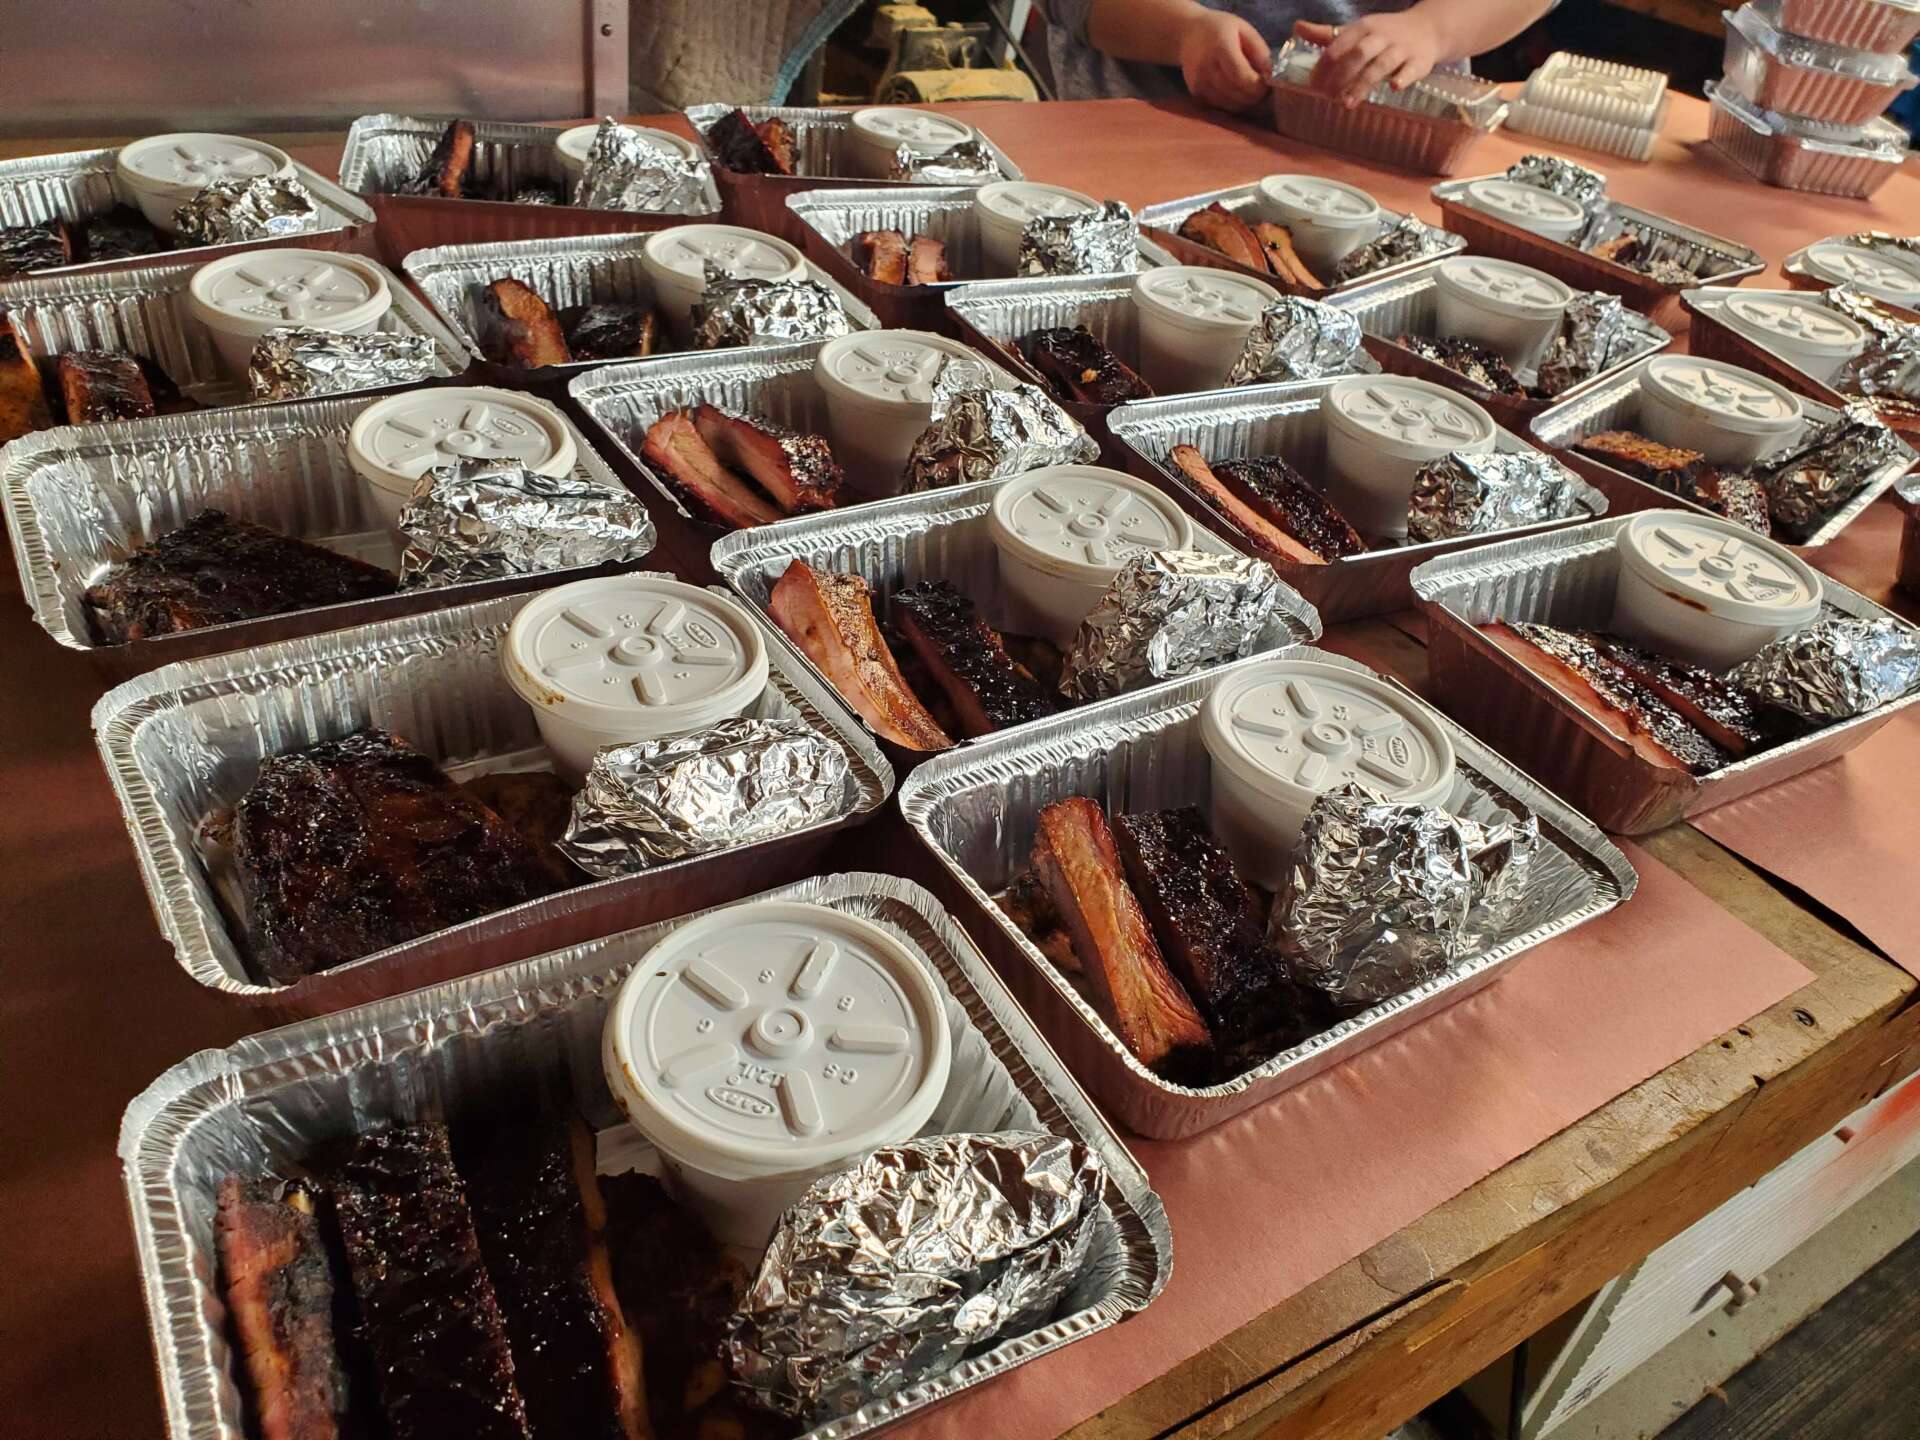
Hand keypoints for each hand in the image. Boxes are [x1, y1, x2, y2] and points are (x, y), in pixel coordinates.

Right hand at [1178, 10, 1272, 113]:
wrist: (1188, 34)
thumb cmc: (1221, 29)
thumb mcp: (1245, 31)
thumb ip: (1260, 52)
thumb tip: (1271, 76)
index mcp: (1220, 47)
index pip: (1242, 77)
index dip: (1258, 86)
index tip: (1267, 82)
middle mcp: (1206, 68)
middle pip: (1237, 94)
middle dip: (1255, 95)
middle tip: (1262, 87)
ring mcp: (1199, 83)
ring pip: (1230, 105)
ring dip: (1245, 101)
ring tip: (1249, 88)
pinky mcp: (1196, 94)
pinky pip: (1221, 106)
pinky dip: (1233, 103)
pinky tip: (1236, 90)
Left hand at [1294, 14, 1442, 106]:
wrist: (1429, 28)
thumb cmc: (1384, 34)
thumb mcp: (1356, 30)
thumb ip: (1326, 34)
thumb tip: (1296, 27)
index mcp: (1363, 28)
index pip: (1338, 46)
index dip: (1323, 67)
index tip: (1312, 86)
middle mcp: (1381, 36)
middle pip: (1358, 54)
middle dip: (1340, 76)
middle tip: (1327, 97)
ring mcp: (1402, 48)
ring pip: (1381, 65)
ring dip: (1363, 84)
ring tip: (1347, 104)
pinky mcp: (1420, 61)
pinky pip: (1412, 69)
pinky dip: (1404, 77)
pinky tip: (1394, 88)